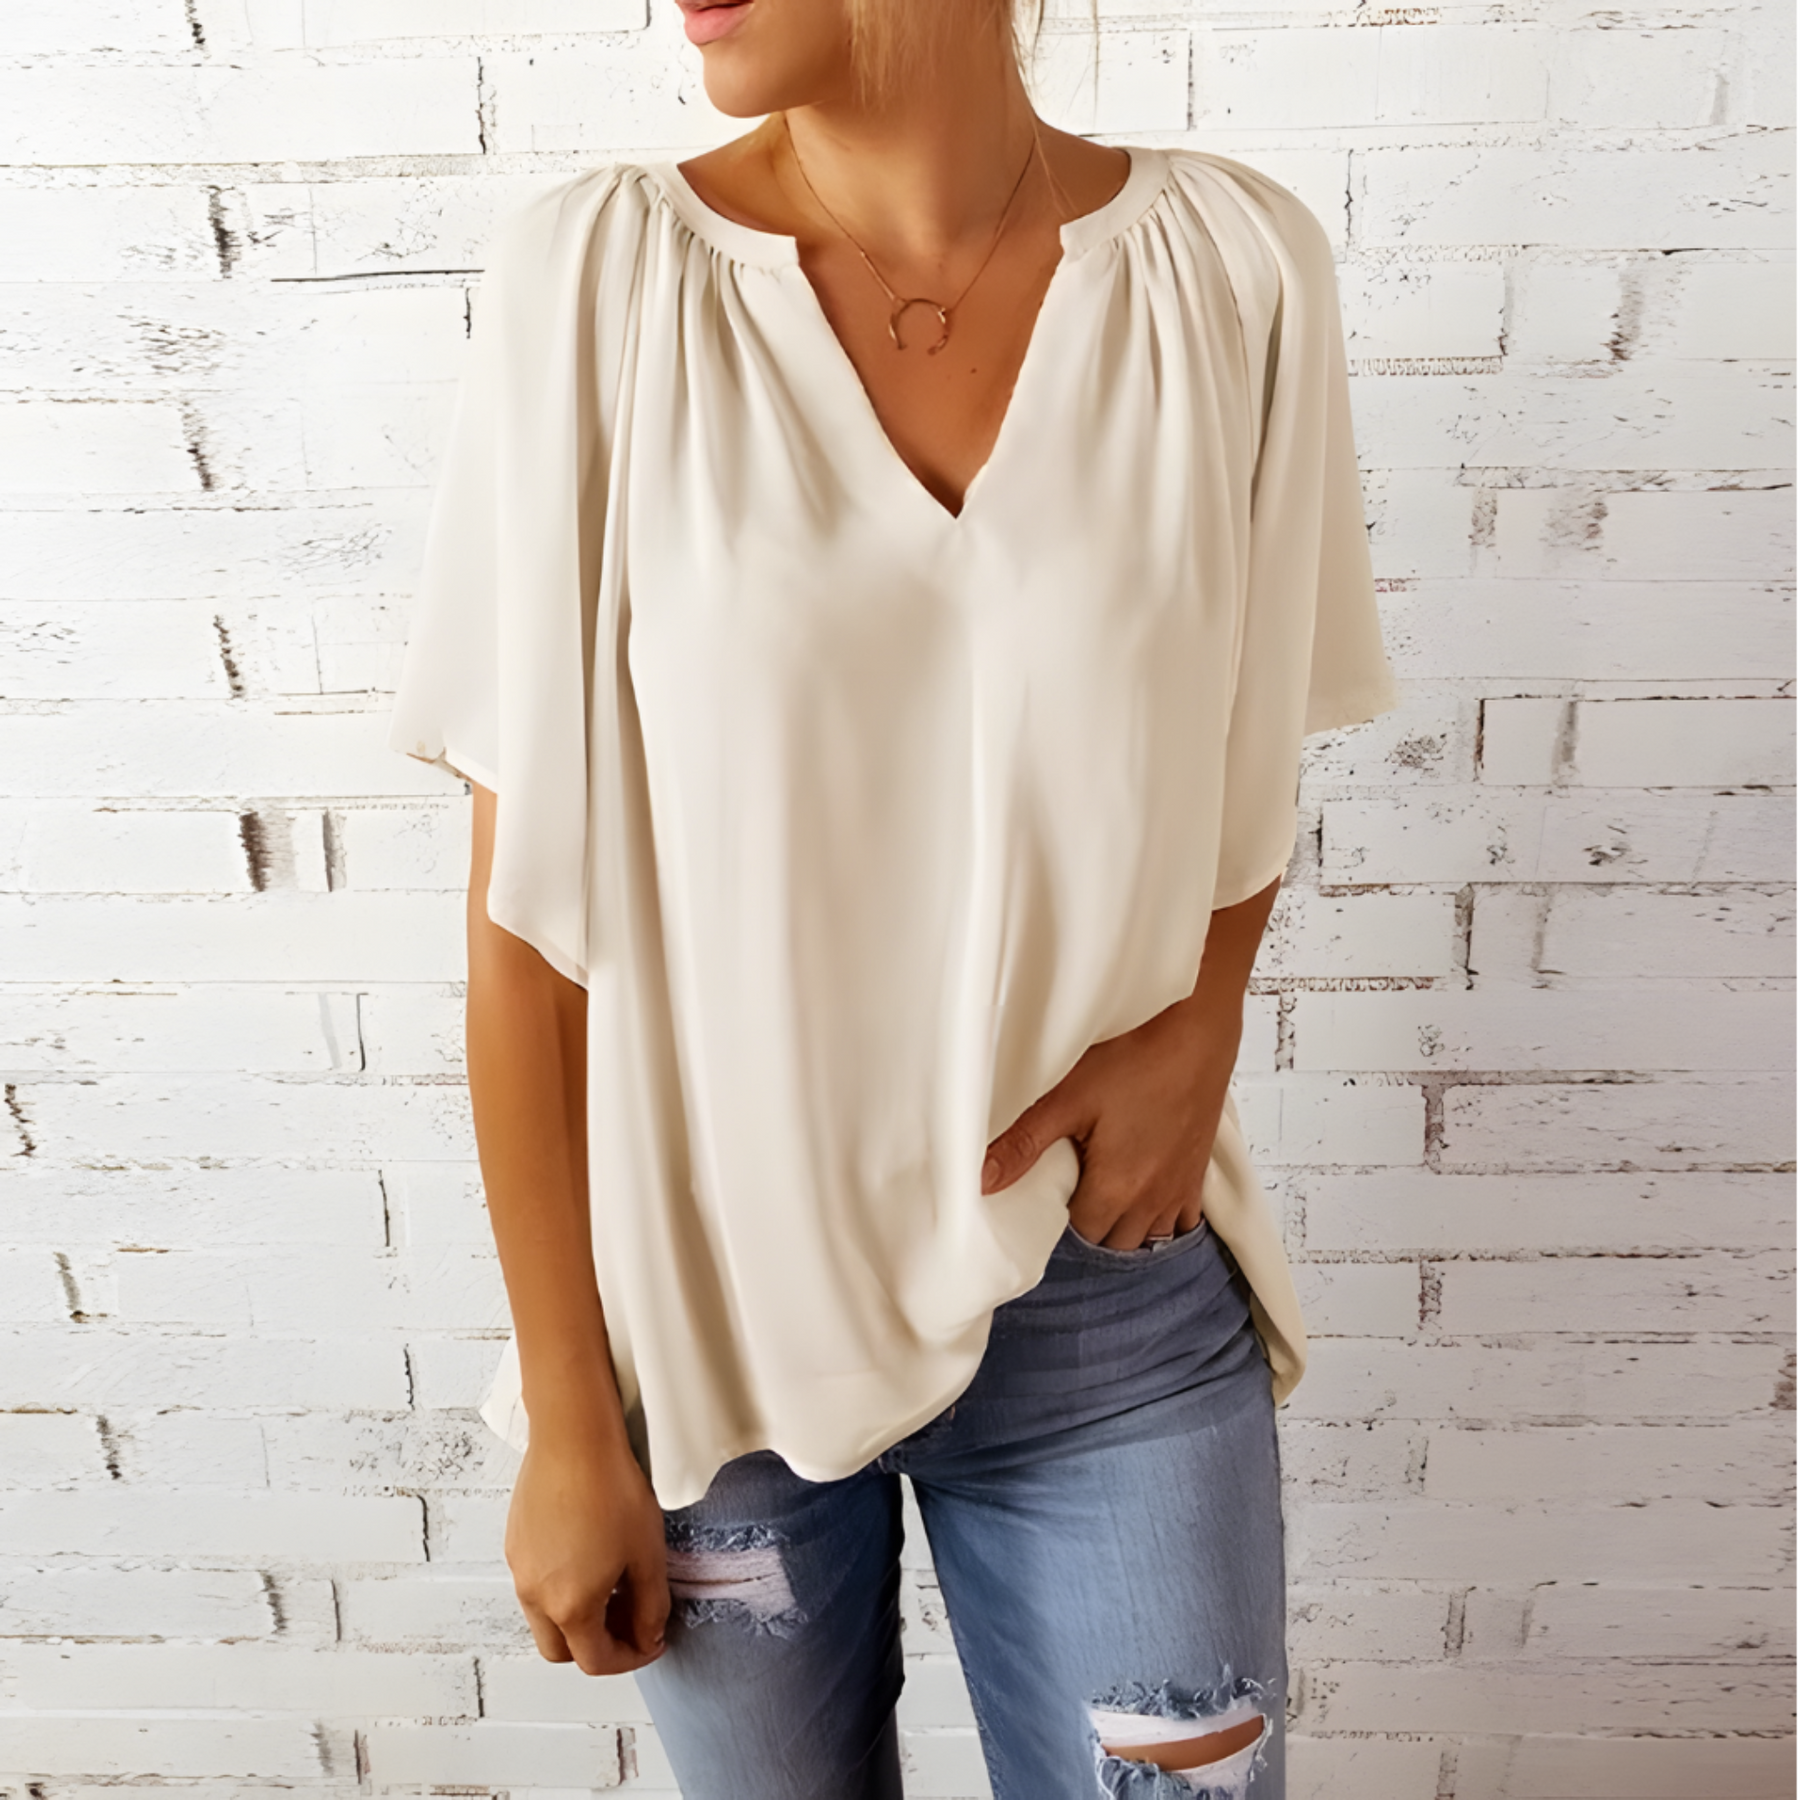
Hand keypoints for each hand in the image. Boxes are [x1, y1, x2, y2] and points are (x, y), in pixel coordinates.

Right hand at [505, 1425, 670, 1675]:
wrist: (574, 1438)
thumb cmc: (611, 1489)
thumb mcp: (648, 1555)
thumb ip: (651, 1607)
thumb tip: (649, 1635)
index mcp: (569, 1607)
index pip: (596, 1661)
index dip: (631, 1657)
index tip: (652, 1640)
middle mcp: (535, 1595)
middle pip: (561, 1650)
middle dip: (597, 1646)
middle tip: (630, 1620)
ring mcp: (519, 1567)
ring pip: (543, 1617)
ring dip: (576, 1617)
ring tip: (611, 1584)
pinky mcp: (515, 1541)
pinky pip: (533, 1583)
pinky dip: (559, 1588)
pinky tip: (587, 1555)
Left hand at [980, 994, 1240, 1249]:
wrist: (1197, 1025)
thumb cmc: (1136, 1054)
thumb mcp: (1067, 1096)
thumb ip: (1024, 1143)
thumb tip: (983, 1179)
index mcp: (1118, 1187)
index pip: (1082, 1233)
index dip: (1060, 1216)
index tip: (1050, 1190)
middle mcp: (1154, 1198)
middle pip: (1116, 1240)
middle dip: (1093, 1224)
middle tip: (1074, 1185)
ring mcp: (1181, 1186)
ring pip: (1151, 1234)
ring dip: (1128, 1223)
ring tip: (1106, 1190)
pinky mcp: (1199, 1169)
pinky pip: (1184, 1218)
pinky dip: (1162, 1213)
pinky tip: (1146, 1188)